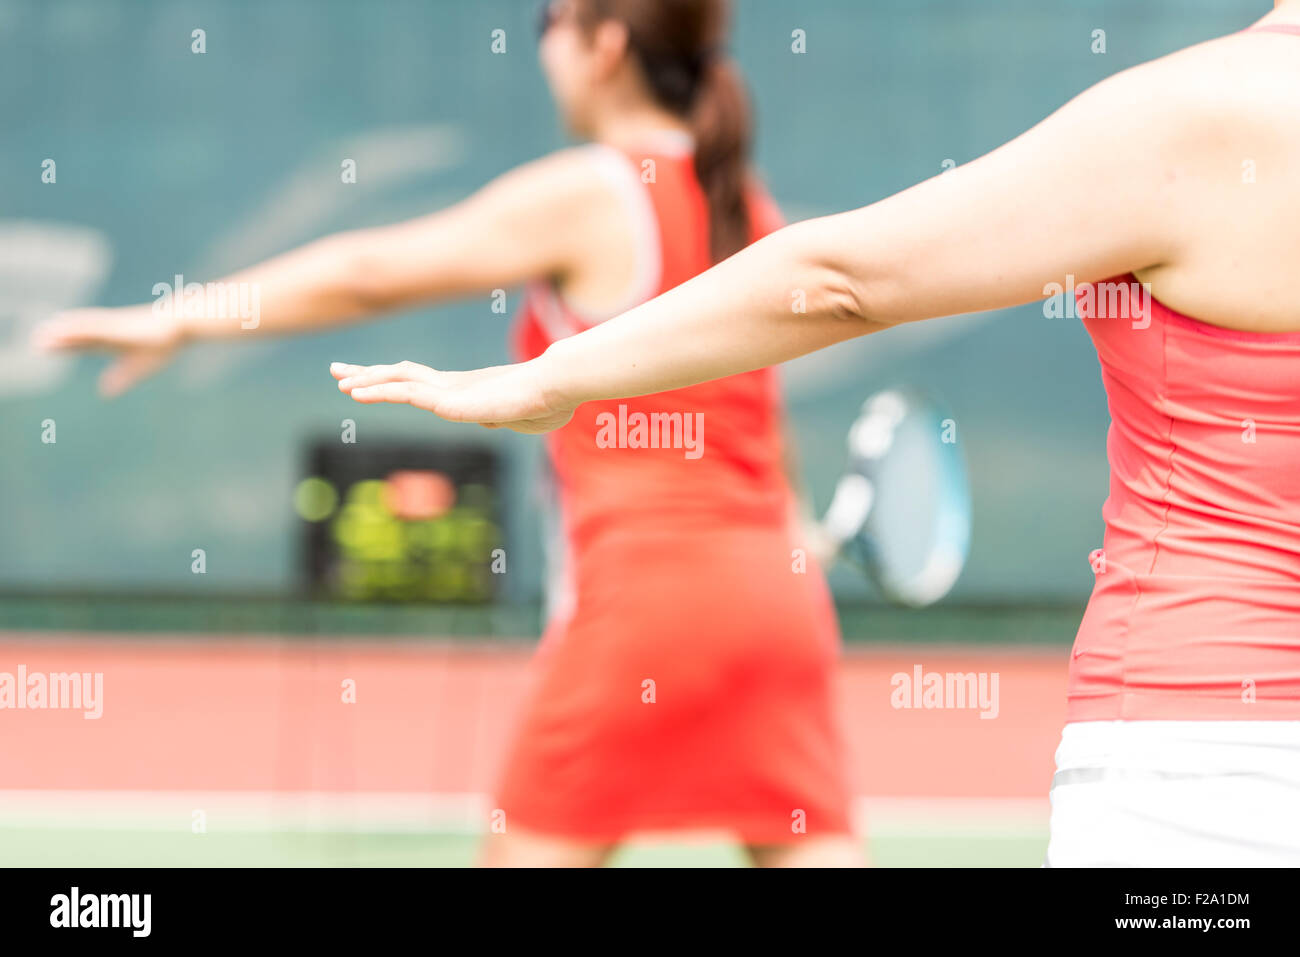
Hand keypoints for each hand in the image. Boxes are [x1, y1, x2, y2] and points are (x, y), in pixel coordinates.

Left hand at [32, 304, 182, 396]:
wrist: (179, 326)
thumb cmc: (163, 343)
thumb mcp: (140, 367)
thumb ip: (121, 377)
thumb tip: (105, 391)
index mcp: (113, 341)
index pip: (84, 344)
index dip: (66, 346)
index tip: (47, 348)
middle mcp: (109, 331)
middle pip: (79, 335)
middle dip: (58, 339)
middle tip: (36, 342)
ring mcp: (113, 326)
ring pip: (83, 329)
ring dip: (63, 332)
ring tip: (44, 335)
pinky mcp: (119, 325)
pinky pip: (95, 326)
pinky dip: (79, 326)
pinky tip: (66, 326)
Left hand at [331, 359, 575, 433]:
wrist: (560, 385)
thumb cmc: (550, 401)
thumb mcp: (519, 418)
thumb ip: (498, 418)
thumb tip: (487, 422)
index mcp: (464, 390)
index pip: (419, 382)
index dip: (391, 381)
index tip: (368, 383)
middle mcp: (451, 385)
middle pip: (401, 374)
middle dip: (368, 374)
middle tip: (338, 372)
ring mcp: (450, 390)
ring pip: (398, 381)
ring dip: (366, 380)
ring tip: (338, 379)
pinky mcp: (451, 398)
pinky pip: (406, 393)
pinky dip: (378, 391)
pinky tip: (356, 393)